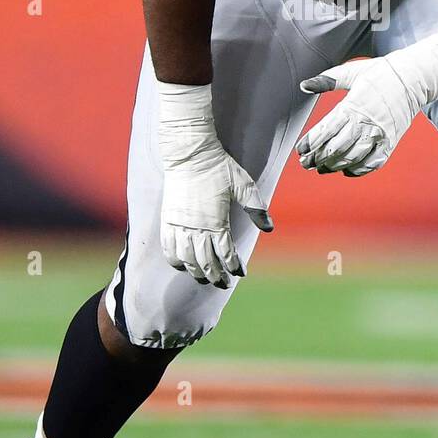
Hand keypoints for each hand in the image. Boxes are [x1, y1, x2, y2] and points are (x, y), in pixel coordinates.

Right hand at [159, 83, 272, 285]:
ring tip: (204, 280)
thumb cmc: (219, 168)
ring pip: (187, 259)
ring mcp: (180, 225)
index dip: (233, 266)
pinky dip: (175, 261)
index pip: (226, 253)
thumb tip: (269, 227)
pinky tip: (181, 266)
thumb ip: (256, 208)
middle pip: (206, 262)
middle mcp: (197, 227)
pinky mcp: (168, 220)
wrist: (190, 154)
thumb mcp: (244, 185)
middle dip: (216, 276)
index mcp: (217, 221)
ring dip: (196, 272)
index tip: (240, 273)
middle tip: (223, 284)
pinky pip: (169, 247)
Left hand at [296, 24, 437, 176]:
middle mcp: (365, 123)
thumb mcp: (351, 72)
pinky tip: (347, 171)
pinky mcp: (391, 142)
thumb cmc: (380, 73)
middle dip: (318, 159)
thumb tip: (304, 85)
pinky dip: (359, 170)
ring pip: (353, 158)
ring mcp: (380, 135)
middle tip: (306, 164)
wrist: (414, 78)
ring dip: (335, 166)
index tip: (300, 150)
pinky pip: (373, 163)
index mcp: (353, 106)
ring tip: (322, 169)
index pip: (326, 130)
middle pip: (336, 148)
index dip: (311, 143)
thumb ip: (326, 80)